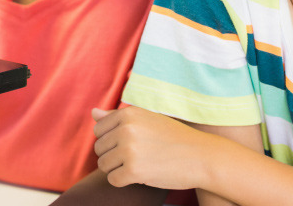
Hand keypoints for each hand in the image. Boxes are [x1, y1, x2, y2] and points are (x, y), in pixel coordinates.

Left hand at [93, 106, 209, 189]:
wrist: (200, 155)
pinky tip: (140, 175)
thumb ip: (116, 117)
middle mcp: (126, 129)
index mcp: (128, 113)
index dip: (112, 140)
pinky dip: (124, 181)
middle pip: (99, 148)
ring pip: (104, 165)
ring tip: (139, 164)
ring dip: (118, 169)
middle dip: (113, 155)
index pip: (99, 129)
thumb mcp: (145, 119)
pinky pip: (113, 180)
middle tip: (136, 156)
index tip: (129, 143)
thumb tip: (92, 112)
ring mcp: (129, 150)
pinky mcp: (133, 171)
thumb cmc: (172, 137)